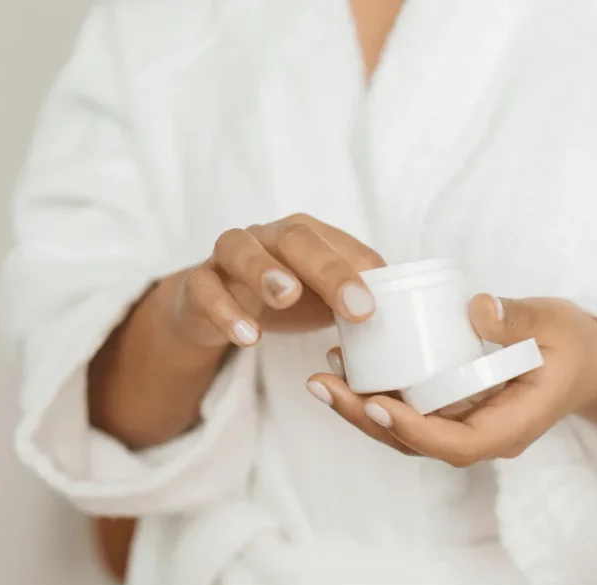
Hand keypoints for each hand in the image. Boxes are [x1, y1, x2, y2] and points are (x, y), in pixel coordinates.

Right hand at [167, 214, 385, 347]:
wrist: (213, 308)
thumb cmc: (283, 297)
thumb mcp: (323, 299)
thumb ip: (355, 299)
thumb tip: (399, 313)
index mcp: (304, 236)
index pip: (337, 245)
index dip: (359, 273)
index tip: (375, 308)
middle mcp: (266, 236)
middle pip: (296, 238)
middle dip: (328, 270)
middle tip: (354, 308)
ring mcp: (227, 256)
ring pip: (240, 248)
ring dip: (264, 270)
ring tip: (287, 296)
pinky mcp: (197, 284)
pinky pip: (204, 289)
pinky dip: (224, 310)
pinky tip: (247, 337)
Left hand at [307, 295, 596, 465]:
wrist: (584, 362)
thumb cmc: (572, 343)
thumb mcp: (555, 324)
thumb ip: (519, 319)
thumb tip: (476, 308)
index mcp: (514, 425)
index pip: (459, 444)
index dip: (415, 430)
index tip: (377, 405)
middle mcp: (485, 435)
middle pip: (419, 444)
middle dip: (367, 419)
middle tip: (324, 384)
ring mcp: (467, 426)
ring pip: (408, 432)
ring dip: (361, 408)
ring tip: (322, 376)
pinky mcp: (454, 411)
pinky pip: (412, 411)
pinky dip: (378, 394)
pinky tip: (348, 367)